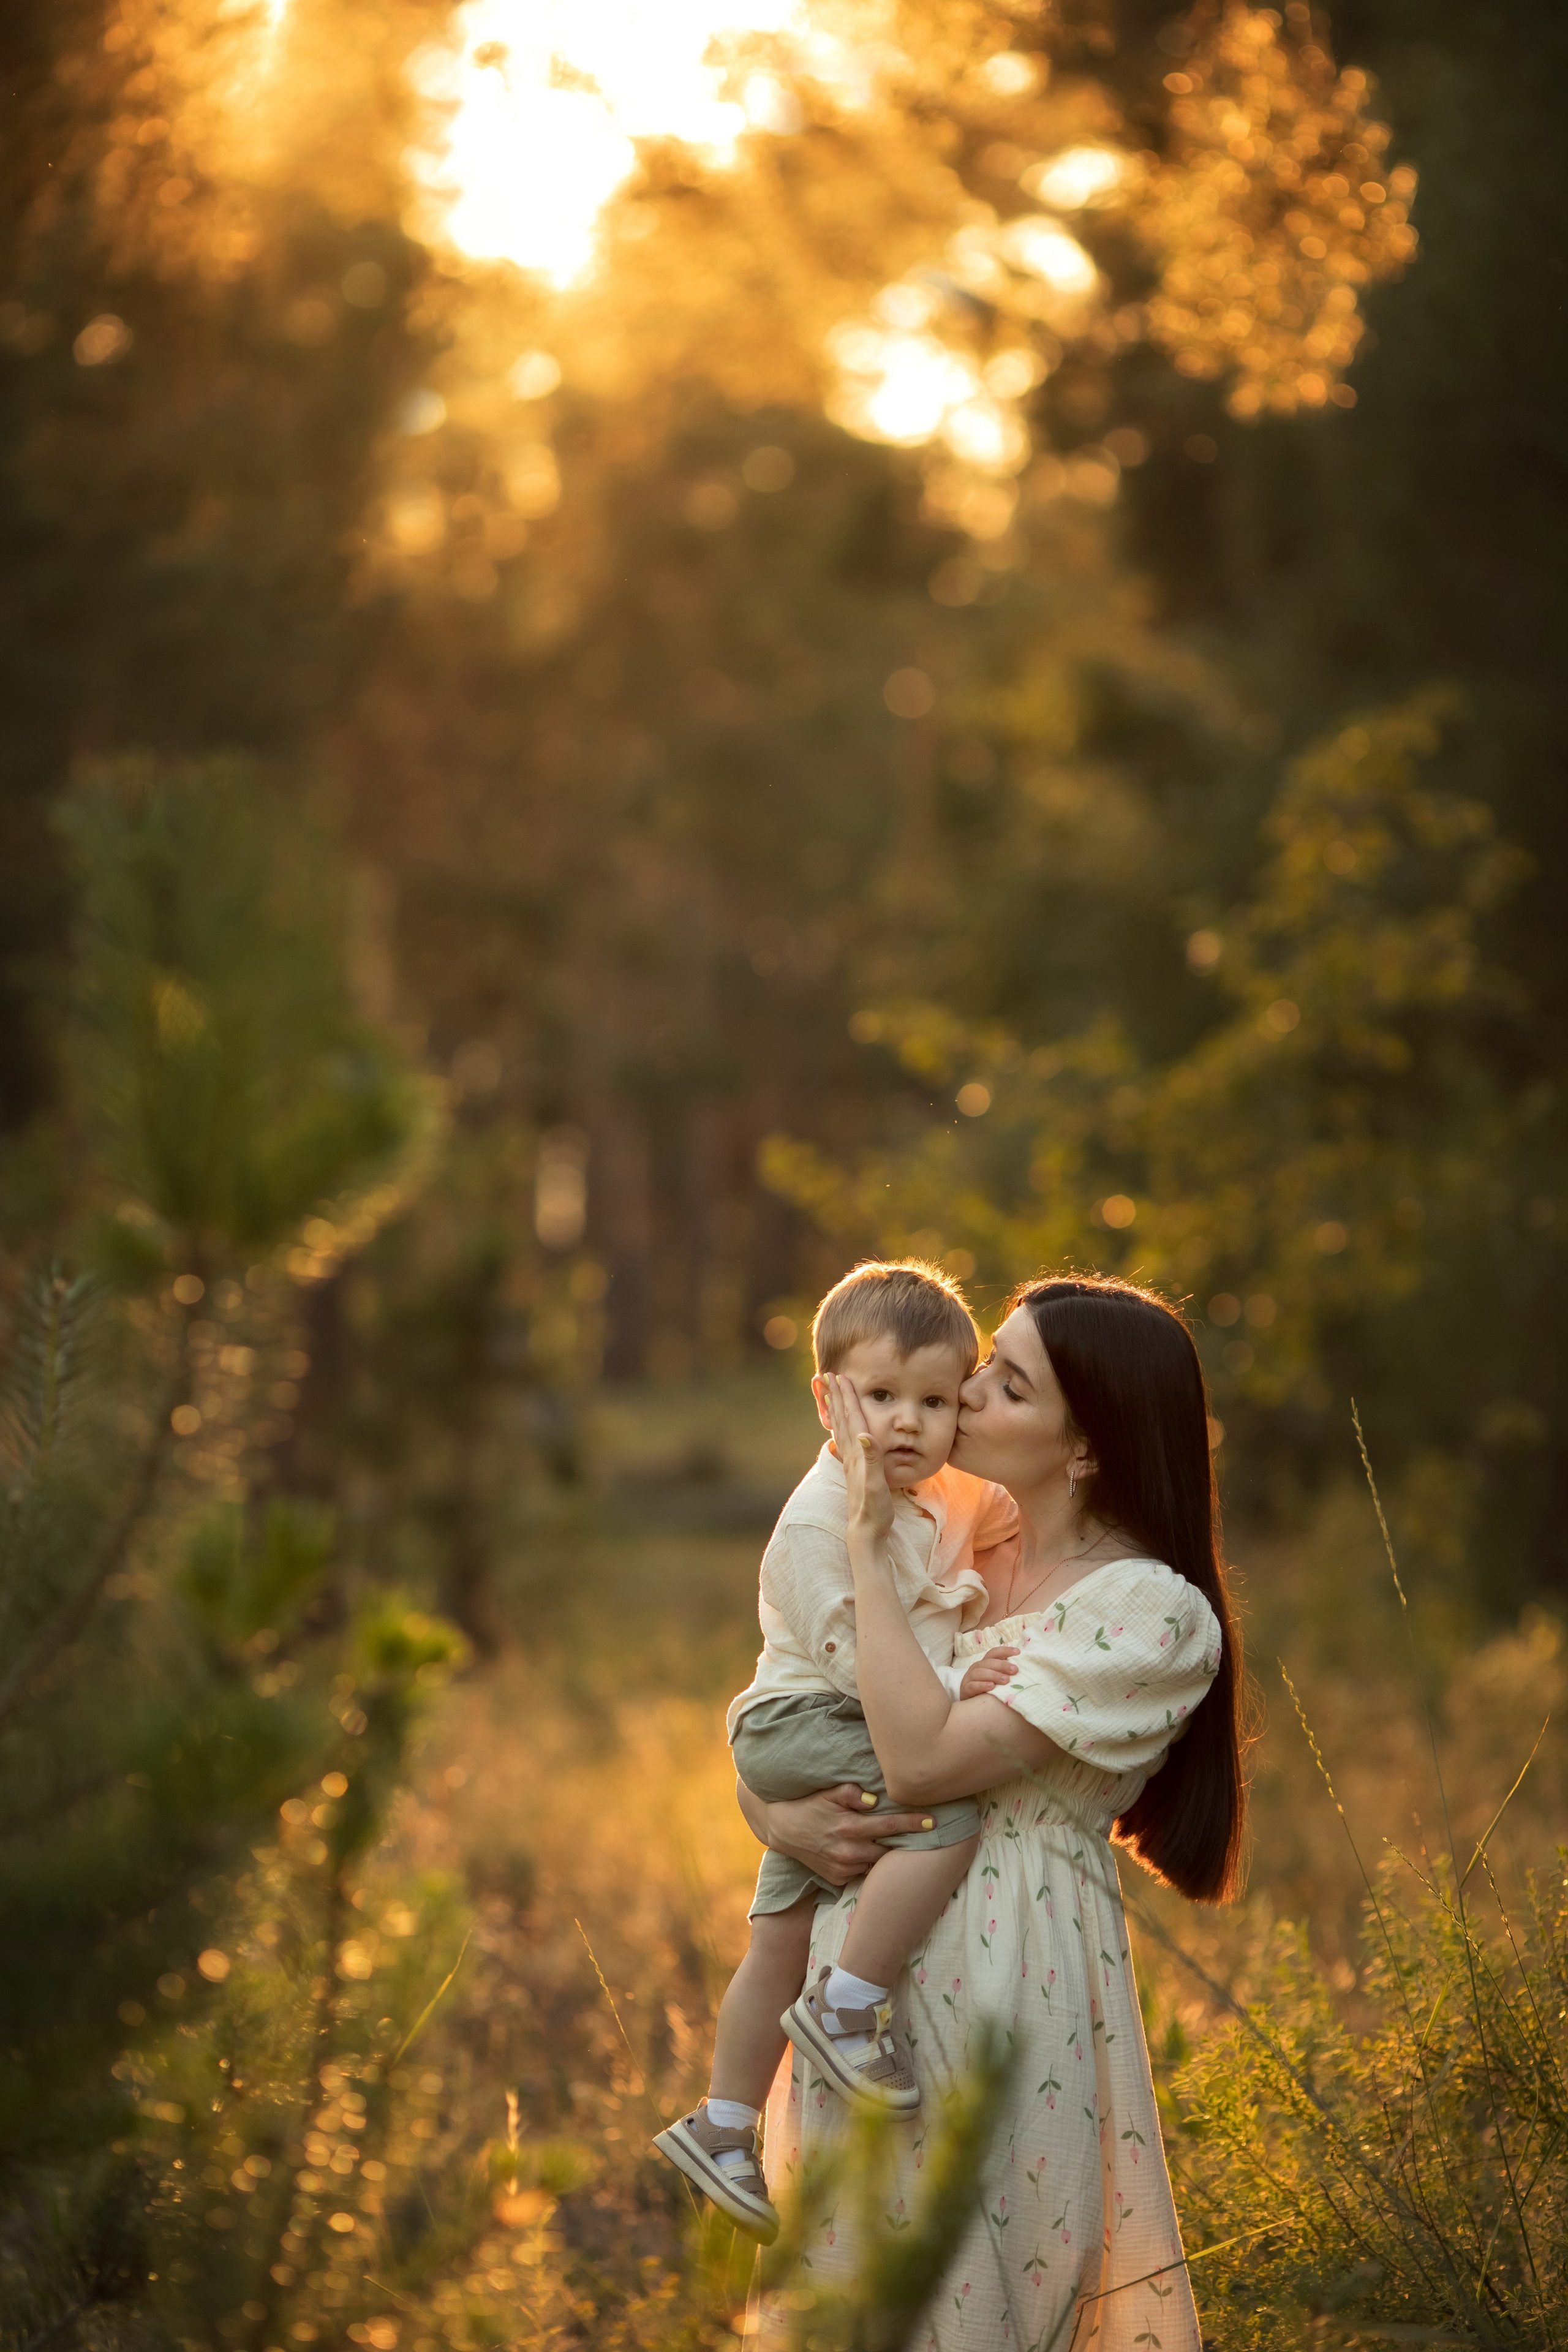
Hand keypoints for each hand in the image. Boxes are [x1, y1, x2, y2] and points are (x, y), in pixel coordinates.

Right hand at [759, 1783, 933, 1886]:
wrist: (784, 1829)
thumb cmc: (811, 1805)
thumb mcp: (829, 1792)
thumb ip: (852, 1793)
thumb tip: (874, 1800)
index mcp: (849, 1827)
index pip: (890, 1826)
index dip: (913, 1824)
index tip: (933, 1822)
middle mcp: (848, 1851)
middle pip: (888, 1849)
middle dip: (904, 1843)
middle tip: (921, 1833)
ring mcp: (843, 1868)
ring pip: (877, 1864)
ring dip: (885, 1854)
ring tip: (896, 1844)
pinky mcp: (838, 1879)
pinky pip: (862, 1872)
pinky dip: (868, 1863)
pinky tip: (868, 1852)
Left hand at [824, 1372, 894, 1544]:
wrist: (866, 1532)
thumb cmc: (874, 1509)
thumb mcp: (877, 1484)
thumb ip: (872, 1459)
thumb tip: (865, 1435)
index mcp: (858, 1453)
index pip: (852, 1419)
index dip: (846, 1397)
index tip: (840, 1376)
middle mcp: (851, 1455)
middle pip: (841, 1419)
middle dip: (836, 1397)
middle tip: (828, 1376)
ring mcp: (851, 1463)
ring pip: (840, 1429)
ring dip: (835, 1409)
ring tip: (828, 1394)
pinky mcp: (854, 1471)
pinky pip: (844, 1441)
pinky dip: (841, 1427)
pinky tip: (841, 1427)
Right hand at [958, 1644, 1019, 1700]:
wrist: (967, 1703)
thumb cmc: (985, 1689)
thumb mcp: (994, 1679)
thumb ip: (1004, 1673)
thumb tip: (1021, 1668)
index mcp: (984, 1663)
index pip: (994, 1653)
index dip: (1005, 1650)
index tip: (1018, 1652)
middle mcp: (976, 1668)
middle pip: (988, 1662)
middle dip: (1002, 1665)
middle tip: (1015, 1670)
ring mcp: (969, 1678)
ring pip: (980, 1673)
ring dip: (994, 1675)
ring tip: (1006, 1680)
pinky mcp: (965, 1690)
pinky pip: (973, 1686)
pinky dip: (982, 1685)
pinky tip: (991, 1687)